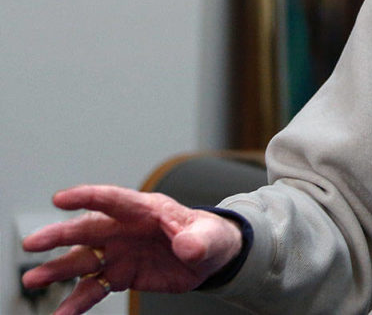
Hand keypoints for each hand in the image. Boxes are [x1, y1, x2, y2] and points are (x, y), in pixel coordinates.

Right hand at [21, 185, 243, 314]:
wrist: (210, 257)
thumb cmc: (210, 237)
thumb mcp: (211, 237)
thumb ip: (199, 240)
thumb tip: (188, 246)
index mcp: (147, 210)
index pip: (115, 200)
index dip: (88, 197)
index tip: (60, 199)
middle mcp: (125, 229)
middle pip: (88, 229)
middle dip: (60, 235)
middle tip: (32, 243)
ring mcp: (119, 252)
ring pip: (83, 260)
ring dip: (58, 270)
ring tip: (33, 281)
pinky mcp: (119, 275)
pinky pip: (93, 289)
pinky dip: (76, 302)